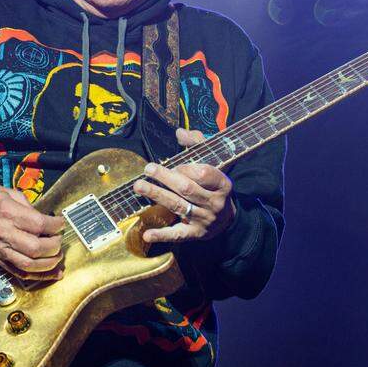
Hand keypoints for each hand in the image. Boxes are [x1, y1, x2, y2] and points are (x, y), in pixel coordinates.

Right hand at [0, 185, 64, 280]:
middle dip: (54, 246)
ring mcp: (0, 249)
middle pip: (35, 247)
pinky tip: (53, 273)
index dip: (55, 225)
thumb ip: (26, 204)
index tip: (61, 223)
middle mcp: (4, 233)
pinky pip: (20, 273)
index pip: (38, 224)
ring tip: (57, 256)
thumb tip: (44, 218)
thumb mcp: (5, 191)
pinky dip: (39, 276)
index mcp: (7, 212)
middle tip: (58, 239)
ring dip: (49, 264)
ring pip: (28, 265)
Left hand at [134, 128, 235, 242]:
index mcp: (222, 184)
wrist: (228, 220)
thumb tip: (179, 132)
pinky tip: (147, 233)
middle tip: (148, 169)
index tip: (174, 164)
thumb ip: (197, 144)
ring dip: (157, 195)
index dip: (187, 167)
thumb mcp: (214, 163)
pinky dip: (161, 234)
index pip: (205, 173)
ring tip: (139, 186)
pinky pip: (177, 234)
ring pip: (178, 206)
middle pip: (187, 189)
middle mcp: (214, 202)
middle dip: (165, 177)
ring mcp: (204, 219)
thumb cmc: (215, 186)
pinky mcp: (195, 234)